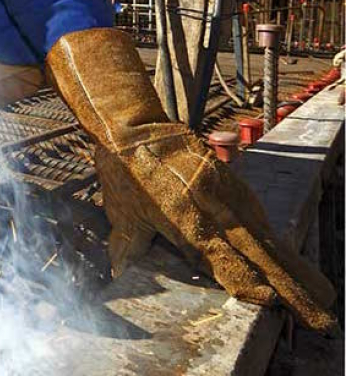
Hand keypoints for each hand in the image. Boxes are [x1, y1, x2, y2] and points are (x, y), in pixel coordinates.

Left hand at [47, 27, 335, 331]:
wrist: (133, 124)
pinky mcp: (227, 176)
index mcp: (183, 216)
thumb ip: (129, 243)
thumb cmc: (122, 170)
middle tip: (319, 313)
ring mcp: (223, 188)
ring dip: (290, 264)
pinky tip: (285, 254)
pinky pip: (255, 211)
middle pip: (256, 250)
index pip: (221, 258)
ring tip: (317, 291)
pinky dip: (272, 235)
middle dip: (288, 284)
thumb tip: (118, 271)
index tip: (272, 302)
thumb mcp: (122, 210)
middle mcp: (210, 203)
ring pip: (263, 232)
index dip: (246, 281)